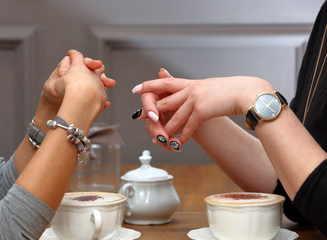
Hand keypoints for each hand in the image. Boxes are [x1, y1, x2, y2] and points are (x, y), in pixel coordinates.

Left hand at [42, 54, 114, 107]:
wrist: (58, 103)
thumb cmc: (53, 91)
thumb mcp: (50, 86)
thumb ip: (57, 80)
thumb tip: (63, 76)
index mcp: (70, 65)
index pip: (77, 58)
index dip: (81, 60)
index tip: (84, 65)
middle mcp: (82, 70)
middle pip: (92, 65)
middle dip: (96, 65)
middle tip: (98, 67)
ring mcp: (89, 80)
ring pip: (99, 77)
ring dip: (105, 80)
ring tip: (110, 84)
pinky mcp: (94, 90)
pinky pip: (101, 91)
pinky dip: (104, 96)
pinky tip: (106, 103)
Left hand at [133, 75, 273, 143]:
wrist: (247, 92)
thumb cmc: (231, 90)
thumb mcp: (209, 86)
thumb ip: (195, 89)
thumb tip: (187, 92)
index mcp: (191, 83)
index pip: (165, 82)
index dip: (149, 85)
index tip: (136, 88)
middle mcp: (190, 89)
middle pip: (164, 101)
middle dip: (152, 111)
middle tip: (140, 116)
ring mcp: (195, 99)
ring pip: (174, 117)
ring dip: (167, 129)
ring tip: (161, 137)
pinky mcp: (202, 111)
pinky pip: (189, 126)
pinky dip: (184, 135)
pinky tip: (180, 142)